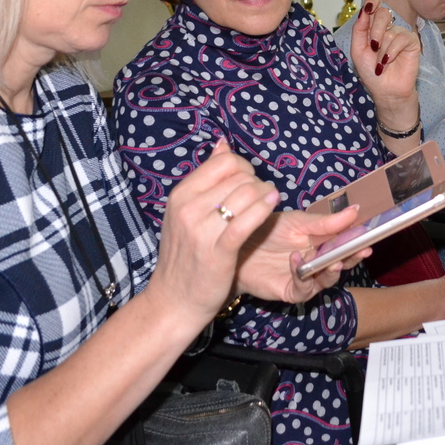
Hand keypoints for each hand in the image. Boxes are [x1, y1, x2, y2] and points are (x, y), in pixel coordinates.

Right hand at [146, 138, 280, 326]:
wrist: (173, 300)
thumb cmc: (185, 255)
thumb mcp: (186, 212)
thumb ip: (206, 178)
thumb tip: (222, 144)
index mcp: (181, 194)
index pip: (224, 162)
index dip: (244, 168)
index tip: (249, 183)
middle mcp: (187, 208)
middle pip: (238, 176)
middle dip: (257, 183)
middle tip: (262, 197)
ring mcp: (200, 230)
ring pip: (245, 194)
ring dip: (265, 195)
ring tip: (270, 203)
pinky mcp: (217, 252)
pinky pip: (246, 221)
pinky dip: (263, 210)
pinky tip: (272, 208)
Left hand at [235, 205, 369, 301]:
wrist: (237, 244)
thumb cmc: (267, 231)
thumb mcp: (298, 221)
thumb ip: (326, 222)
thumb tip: (356, 211)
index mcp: (323, 243)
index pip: (346, 244)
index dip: (359, 241)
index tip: (370, 236)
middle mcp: (318, 262)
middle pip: (342, 263)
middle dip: (352, 258)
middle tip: (362, 250)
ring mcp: (306, 278)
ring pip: (327, 279)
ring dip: (333, 270)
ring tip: (334, 261)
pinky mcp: (291, 291)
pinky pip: (302, 287)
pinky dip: (302, 275)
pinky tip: (296, 260)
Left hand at [348, 0, 421, 124]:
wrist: (385, 90)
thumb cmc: (371, 72)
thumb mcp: (358, 50)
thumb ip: (359, 29)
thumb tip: (364, 10)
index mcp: (373, 27)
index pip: (374, 5)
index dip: (372, 2)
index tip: (369, 7)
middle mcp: (388, 28)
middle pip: (383, 13)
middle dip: (375, 31)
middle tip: (373, 47)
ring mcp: (401, 34)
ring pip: (391, 31)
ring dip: (382, 50)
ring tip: (382, 64)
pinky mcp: (412, 42)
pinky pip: (401, 39)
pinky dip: (392, 51)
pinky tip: (389, 61)